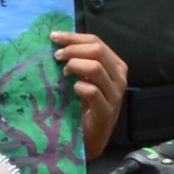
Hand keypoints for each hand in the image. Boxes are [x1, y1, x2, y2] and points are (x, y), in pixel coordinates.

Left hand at [51, 32, 128, 155]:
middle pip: (97, 50)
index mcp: (116, 65)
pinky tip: (72, 90)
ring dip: (74, 66)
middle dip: (73, 49)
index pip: (96, 41)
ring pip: (95, 68)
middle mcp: (119, 77)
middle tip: (57, 56)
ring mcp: (115, 94)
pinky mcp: (106, 110)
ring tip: (64, 73)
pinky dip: (78, 87)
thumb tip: (59, 41)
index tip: (53, 37)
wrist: (92, 136)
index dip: (73, 37)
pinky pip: (91, 91)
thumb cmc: (87, 104)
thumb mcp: (86, 78)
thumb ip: (81, 61)